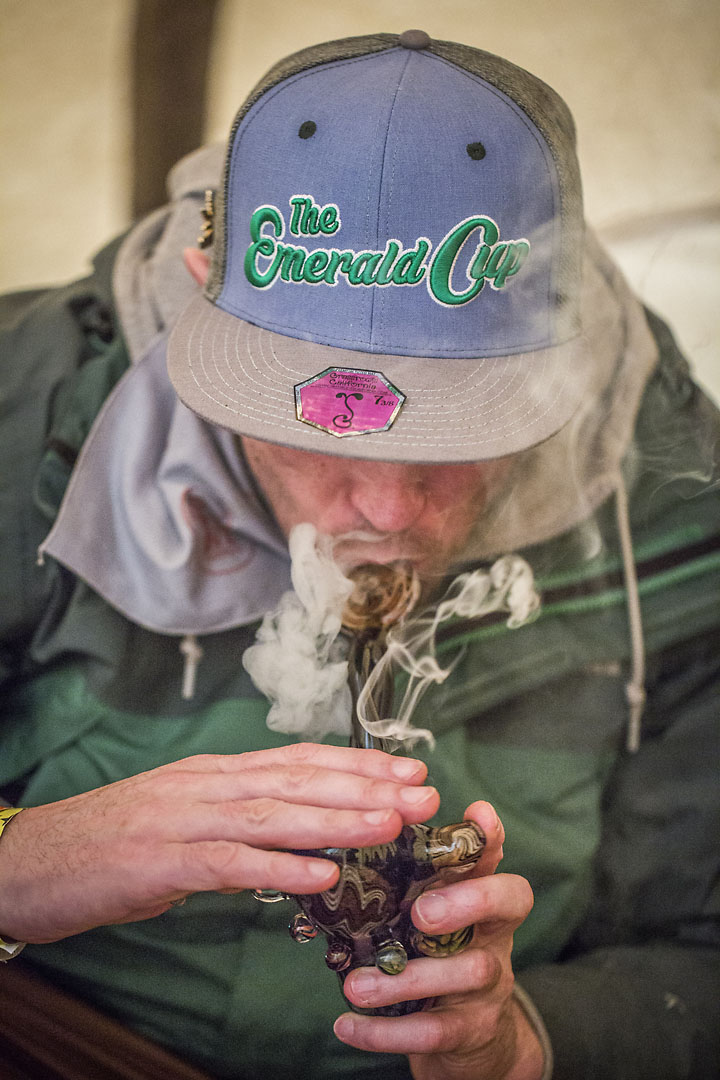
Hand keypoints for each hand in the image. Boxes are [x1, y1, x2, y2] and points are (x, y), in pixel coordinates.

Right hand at [0, 743, 437, 943]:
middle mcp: (207, 785)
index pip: (299, 760)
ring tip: (391, 825)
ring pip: (273, 813)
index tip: (409, 770)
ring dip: (337, 819)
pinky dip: (278, 868)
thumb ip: (235, 822)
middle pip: (298, 780)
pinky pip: (229, 863)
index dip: (358, 764)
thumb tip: (291, 838)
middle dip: (366, 786)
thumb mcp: (182, 820)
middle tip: (423, 794)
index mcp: (215, 774)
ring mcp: (183, 819)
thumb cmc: (111, 843)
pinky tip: (321, 874)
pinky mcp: (160, 860)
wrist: (33, 860)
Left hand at [335, 801, 542, 1079]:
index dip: (491, 840)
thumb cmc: (437, 954)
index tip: (477, 813)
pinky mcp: (469, 1031)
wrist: (466, 1039)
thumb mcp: (431, 910)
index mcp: (482, 900)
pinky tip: (347, 1026)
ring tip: (355, 985)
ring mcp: (488, 985)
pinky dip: (387, 1032)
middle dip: (465, 903)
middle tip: (420, 912)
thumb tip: (365, 823)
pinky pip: (433, 1032)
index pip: (496, 859)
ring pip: (466, 973)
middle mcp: (494, 936)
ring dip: (406, 979)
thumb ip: (413, 874)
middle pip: (502, 907)